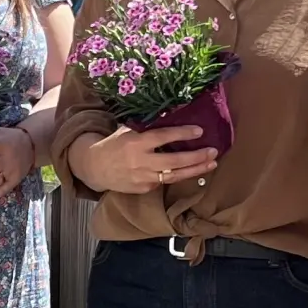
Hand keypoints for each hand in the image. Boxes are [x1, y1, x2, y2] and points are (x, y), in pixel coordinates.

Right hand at [69, 124, 217, 193]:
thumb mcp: (126, 131)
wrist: (94, 167)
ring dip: (195, 170)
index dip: (182, 134)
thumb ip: (145, 129)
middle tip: (213, 151)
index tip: (199, 131)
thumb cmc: (113, 145)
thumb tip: (168, 118)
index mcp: (136, 143)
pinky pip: (163, 182)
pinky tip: (189, 171)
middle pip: (175, 161)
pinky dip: (177, 176)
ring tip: (211, 164)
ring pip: (175, 176)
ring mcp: (143, 177)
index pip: (163, 137)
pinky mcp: (144, 189)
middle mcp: (141, 161)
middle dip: (197, 157)